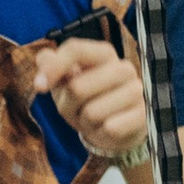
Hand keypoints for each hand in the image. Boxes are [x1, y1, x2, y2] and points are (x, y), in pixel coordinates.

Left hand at [32, 33, 148, 159]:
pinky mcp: (143, 114)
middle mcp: (123, 68)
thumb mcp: (65, 85)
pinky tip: (107, 129)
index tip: (39, 87)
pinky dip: (101, 133)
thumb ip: (53, 67)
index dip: (53, 68)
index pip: (75, 49)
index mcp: (103, 54)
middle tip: (76, 110)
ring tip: (93, 119)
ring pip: (92, 112)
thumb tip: (43, 56)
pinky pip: (110, 128)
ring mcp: (136, 90)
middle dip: (67, 106)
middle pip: (77, 87)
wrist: (115, 130)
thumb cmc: (87, 102)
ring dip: (84, 122)